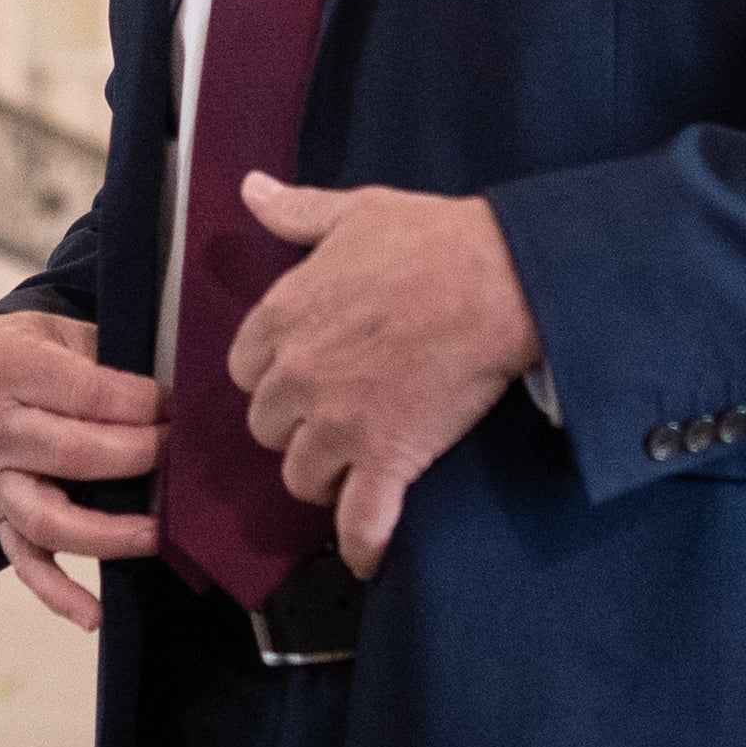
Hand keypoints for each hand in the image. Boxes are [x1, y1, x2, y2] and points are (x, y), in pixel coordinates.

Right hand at [0, 312, 161, 631]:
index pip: (88, 395)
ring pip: (48, 519)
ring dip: (109, 532)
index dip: (144, 405)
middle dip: (139, 457)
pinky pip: (26, 563)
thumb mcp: (65, 333)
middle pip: (72, 454)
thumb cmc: (37, 352)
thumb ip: (112, 363)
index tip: (182, 408)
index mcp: (7, 367)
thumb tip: (183, 399)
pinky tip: (93, 614)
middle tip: (183, 457)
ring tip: (157, 534)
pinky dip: (57, 594)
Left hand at [229, 174, 542, 576]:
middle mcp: (298, 377)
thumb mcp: (355, 211)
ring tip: (356, 467)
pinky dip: (364, 545)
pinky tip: (369, 556)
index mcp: (281, 317)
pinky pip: (361, 522)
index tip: (300, 374)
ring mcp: (340, 424)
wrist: (501, 280)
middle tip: (334, 416)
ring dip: (326, 476)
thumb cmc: (434, 240)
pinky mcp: (388, 459)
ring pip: (303, 477)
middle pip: (267, 429)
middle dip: (295, 427)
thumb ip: (296, 211)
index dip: (273, 375)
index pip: (244, 370)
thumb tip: (251, 190)